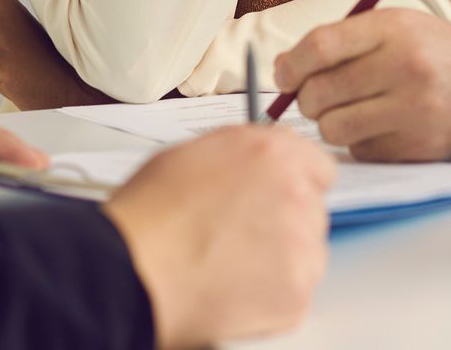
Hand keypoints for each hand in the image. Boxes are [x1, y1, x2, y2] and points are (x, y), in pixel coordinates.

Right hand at [103, 126, 334, 348]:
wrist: (133, 270)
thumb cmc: (149, 214)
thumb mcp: (194, 154)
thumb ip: (241, 154)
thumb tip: (253, 164)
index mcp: (273, 153)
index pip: (317, 167)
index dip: (294, 183)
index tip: (280, 198)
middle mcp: (295, 193)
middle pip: (311, 210)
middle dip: (284, 222)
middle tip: (243, 236)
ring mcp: (300, 246)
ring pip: (307, 253)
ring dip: (281, 259)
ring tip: (231, 265)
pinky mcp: (295, 294)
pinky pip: (295, 294)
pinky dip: (271, 297)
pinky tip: (233, 289)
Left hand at [275, 8, 450, 161]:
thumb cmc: (436, 52)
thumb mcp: (396, 27)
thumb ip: (342, 41)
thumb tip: (283, 70)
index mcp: (393, 29)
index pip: (320, 47)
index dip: (291, 65)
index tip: (284, 75)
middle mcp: (403, 67)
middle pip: (320, 92)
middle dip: (307, 98)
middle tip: (317, 97)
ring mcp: (412, 110)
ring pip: (333, 128)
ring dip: (332, 123)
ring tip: (351, 111)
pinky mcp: (418, 145)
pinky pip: (360, 150)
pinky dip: (360, 142)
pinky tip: (381, 126)